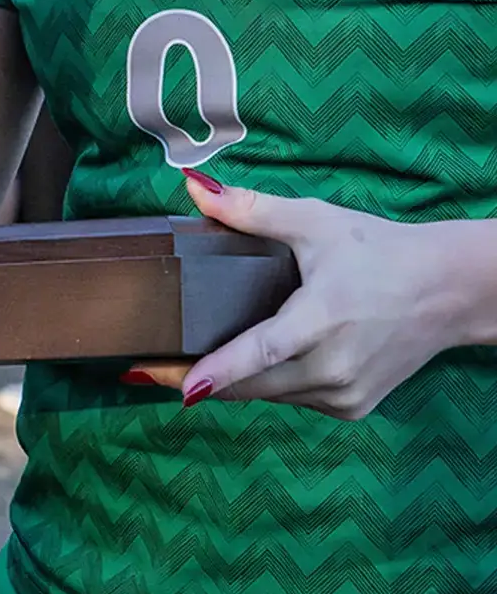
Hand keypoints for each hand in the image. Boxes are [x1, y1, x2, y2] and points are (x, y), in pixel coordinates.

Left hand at [127, 173, 472, 417]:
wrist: (450, 291)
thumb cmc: (380, 250)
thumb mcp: (315, 221)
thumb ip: (251, 210)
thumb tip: (195, 187)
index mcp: (323, 320)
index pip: (261, 353)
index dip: (218, 372)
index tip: (180, 388)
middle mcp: (335, 367)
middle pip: (252, 383)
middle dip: (198, 378)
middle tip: (144, 369)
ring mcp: (346, 394)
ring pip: (270, 395)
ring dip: (233, 383)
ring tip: (184, 365)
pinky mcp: (353, 406)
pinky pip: (294, 399)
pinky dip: (269, 384)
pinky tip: (252, 366)